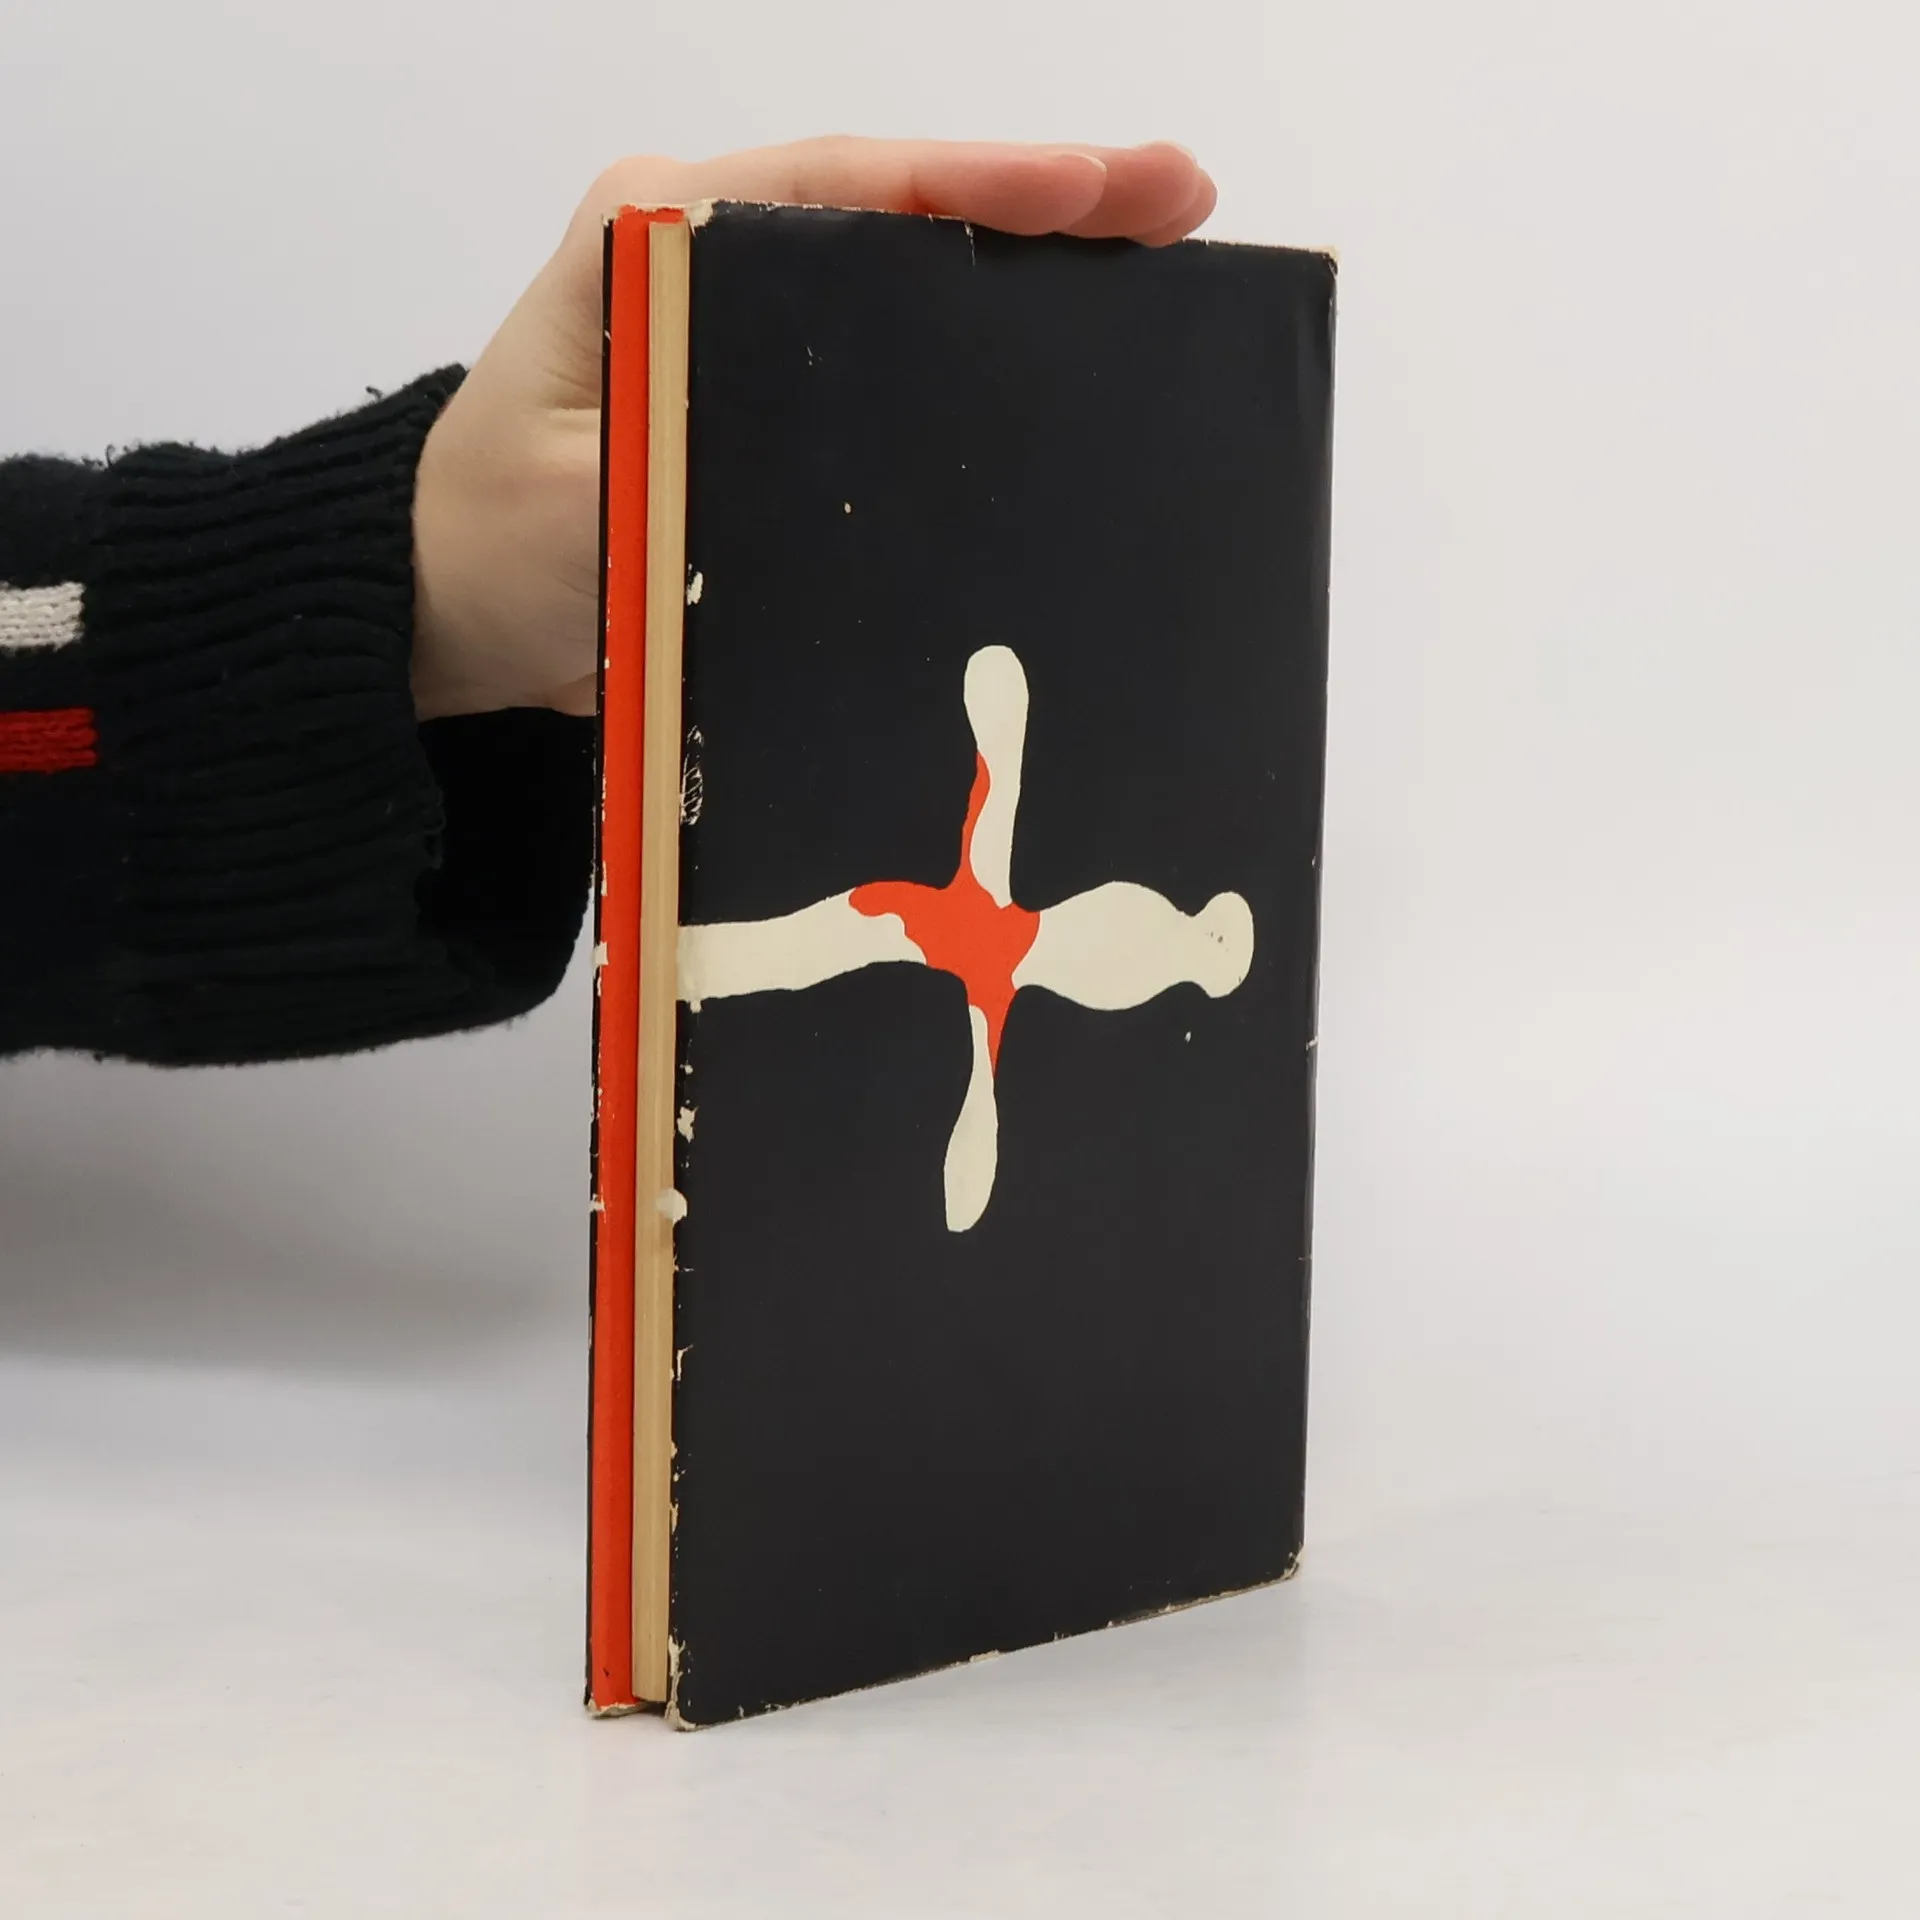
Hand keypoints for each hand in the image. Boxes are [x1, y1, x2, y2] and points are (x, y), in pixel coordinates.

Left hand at [410, 137, 1216, 719]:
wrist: (443, 612)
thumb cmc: (493, 548)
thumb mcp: (590, 499)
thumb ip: (700, 459)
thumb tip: (847, 467)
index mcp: (659, 235)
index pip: (849, 186)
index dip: (986, 183)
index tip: (1107, 185)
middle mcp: (714, 260)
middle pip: (904, 217)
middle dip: (1047, 207)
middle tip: (1183, 201)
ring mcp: (748, 333)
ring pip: (910, 289)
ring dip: (1030, 283)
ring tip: (1164, 276)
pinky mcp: (766, 407)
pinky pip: (890, 373)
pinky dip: (978, 366)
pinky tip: (1065, 380)